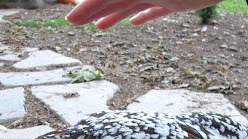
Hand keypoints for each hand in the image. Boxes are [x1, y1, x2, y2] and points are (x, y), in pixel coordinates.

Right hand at [66, 0, 221, 28]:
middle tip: (74, 23)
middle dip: (94, 9)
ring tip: (99, 27)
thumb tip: (91, 2)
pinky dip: (144, 16)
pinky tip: (134, 24)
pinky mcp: (176, 1)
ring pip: (131, 4)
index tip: (71, 19)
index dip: (87, 5)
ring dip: (114, 15)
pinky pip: (155, 10)